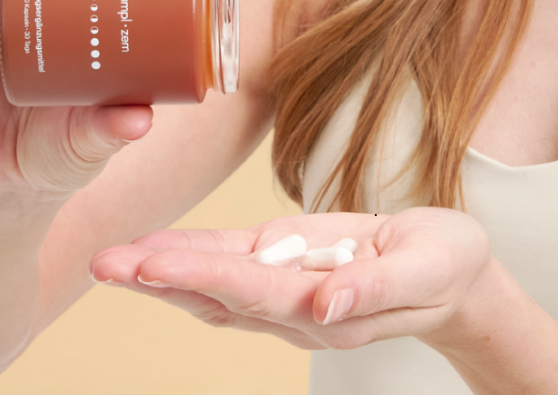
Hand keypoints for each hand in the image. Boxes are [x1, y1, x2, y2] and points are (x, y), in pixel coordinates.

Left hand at [88, 207, 491, 350]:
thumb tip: (328, 303)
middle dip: (161, 279)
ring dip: (164, 271)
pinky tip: (161, 248)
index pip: (255, 291)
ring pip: (217, 284)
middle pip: (219, 295)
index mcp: (330, 308)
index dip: (202, 276)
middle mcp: (298, 305)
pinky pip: (237, 259)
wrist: (453, 271)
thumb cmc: (446, 265)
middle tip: (104, 263)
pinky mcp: (292, 259)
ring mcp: (290, 285)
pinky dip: (196, 253)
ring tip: (114, 258)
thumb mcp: (427, 269)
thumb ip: (377, 288)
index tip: (152, 264)